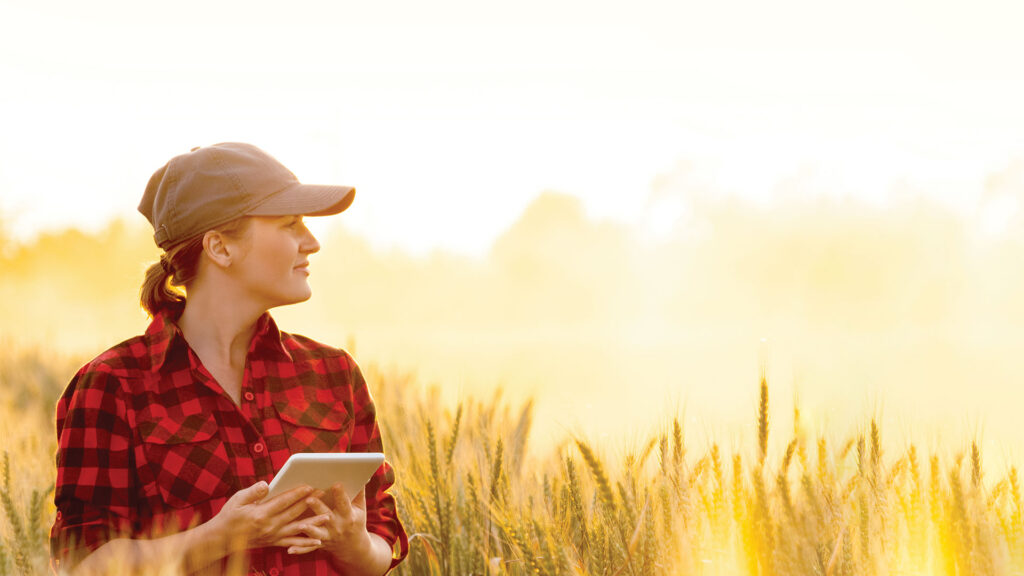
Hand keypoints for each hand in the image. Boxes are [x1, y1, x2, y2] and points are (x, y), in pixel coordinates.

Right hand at [206, 481, 330, 552]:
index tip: (309, 486)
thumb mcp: (237, 500)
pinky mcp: (274, 542)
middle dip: (310, 502)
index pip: (283, 502)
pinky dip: (306, 543)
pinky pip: (292, 543)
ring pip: (297, 529)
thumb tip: (267, 484)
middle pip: (294, 513)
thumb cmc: (230, 515)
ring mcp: (272, 536)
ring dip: (313, 523)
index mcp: (260, 514)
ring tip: (327, 516)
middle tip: (323, 494)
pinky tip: (318, 541)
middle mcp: (269, 526)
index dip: (297, 494)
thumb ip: (253, 492)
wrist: (222, 539)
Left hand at [288, 483, 371, 561]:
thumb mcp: (360, 508)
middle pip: (326, 516)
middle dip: (318, 508)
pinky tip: (290, 549)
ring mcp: (328, 536)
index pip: (344, 503)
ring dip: (309, 529)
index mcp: (348, 516)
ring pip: (316, 533)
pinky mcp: (319, 544)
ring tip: (301, 525)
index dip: (340, 494)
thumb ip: (359, 492)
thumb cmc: (356, 521)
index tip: (336, 484)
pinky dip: (300, 549)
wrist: (353, 547)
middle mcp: (337, 526)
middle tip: (309, 499)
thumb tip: (363, 475)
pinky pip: (308, 548)